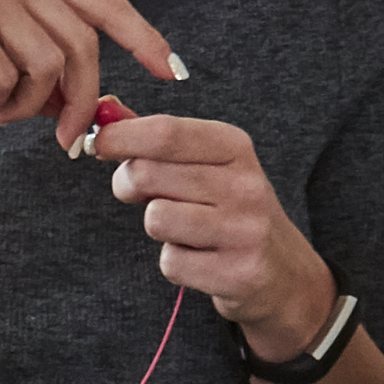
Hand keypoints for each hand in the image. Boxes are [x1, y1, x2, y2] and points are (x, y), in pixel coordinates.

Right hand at [0, 0, 183, 129]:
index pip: (105, 3)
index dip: (144, 38)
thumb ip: (36, 67)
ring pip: (46, 65)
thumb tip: (83, 108)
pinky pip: (4, 77)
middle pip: (82, 46)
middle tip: (65, 141)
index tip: (170, 73)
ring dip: (28, 106)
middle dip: (81, 102)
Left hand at [88, 112, 331, 357]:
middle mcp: (245, 184)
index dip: (120, 137)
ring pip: (156, 219)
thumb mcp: (205, 163)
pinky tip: (202, 258)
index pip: (165, 132)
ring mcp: (245, 229)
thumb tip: (105, 111)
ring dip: (158, 227)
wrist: (283, 271)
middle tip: (142, 195)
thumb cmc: (228, 208)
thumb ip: (156, 139)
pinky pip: (172, 263)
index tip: (99, 144)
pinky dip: (176, 263)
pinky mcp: (239, 273)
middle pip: (149, 174)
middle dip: (128, 184)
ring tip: (186, 229)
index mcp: (234, 147)